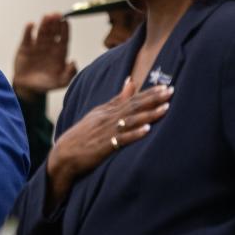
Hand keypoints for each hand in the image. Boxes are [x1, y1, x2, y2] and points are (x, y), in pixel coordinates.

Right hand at [12, 13, 76, 100]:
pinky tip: (31, 24)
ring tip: (47, 16)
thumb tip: (74, 62)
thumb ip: (70, 74)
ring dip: (44, 23)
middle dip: (55, 23)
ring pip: (42, 31)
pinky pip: (28, 36)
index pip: (64, 38)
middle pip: (53, 31)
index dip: (65, 29)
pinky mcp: (25, 47)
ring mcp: (37, 45)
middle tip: (56, 14)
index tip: (66, 21)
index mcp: (59, 53)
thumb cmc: (46, 84)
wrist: (28, 88)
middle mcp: (49, 46)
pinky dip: (29, 30)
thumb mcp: (61, 82)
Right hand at [45, 79, 172, 205]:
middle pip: (134, 106)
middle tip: (170, 91)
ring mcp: (106, 132)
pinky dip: (135, 134)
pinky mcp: (104, 146)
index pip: (132, 98)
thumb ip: (117, 99)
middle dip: (153, 99)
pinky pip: (122, 139)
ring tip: (166, 108)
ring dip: (149, 114)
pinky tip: (147, 130)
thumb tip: (131, 81)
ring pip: (131, 120)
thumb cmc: (83, 134)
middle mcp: (108, 118)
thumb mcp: (99, 113)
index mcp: (108, 110)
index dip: (149, 93)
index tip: (165, 86)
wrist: (64, 154)